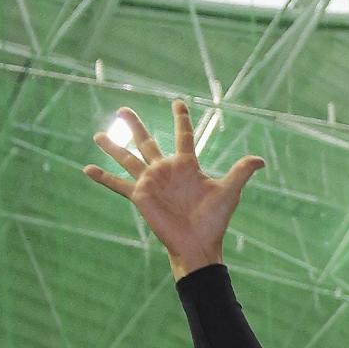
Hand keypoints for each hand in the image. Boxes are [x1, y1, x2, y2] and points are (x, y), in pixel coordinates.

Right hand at [84, 98, 265, 279]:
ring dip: (113, 146)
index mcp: (187, 165)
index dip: (181, 118)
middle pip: (147, 141)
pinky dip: (103, 178)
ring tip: (98, 134)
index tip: (177, 102)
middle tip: (122, 108)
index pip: (183, 135)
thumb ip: (241, 171)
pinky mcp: (140, 196)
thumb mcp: (230, 191)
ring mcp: (151, 183)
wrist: (199, 244)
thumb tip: (261, 159)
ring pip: (128, 158)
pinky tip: (87, 168)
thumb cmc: (214, 220)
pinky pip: (118, 184)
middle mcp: (166, 171)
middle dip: (134, 125)